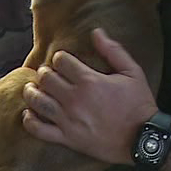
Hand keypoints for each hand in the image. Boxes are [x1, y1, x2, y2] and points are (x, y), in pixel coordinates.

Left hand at [22, 28, 157, 165]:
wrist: (142, 138)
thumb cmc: (139, 104)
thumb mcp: (132, 72)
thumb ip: (113, 50)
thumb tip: (96, 32)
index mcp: (89, 81)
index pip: (61, 61)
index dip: (60, 58)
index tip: (62, 61)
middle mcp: (74, 99)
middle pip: (46, 79)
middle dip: (44, 72)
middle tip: (47, 73)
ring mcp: (69, 120)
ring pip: (38, 101)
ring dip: (31, 92)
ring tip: (32, 88)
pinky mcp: (67, 138)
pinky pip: (40, 129)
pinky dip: (30, 120)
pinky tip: (29, 113)